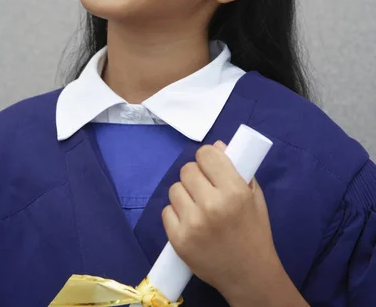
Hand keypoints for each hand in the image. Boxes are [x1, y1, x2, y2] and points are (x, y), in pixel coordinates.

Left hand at [161, 140, 282, 304]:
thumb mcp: (254, 196)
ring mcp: (192, 224)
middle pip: (187, 170)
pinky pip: (166, 211)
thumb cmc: (254, 231)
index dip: (207, 158)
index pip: (206, 154)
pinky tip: (189, 220)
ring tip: (197, 205)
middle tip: (205, 187)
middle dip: (196, 175)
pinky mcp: (178, 240)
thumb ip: (236, 168)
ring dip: (185, 193)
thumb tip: (216, 146)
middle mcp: (211, 205)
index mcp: (233, 191)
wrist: (249, 274)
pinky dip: (176, 213)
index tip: (211, 166)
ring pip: (175, 189)